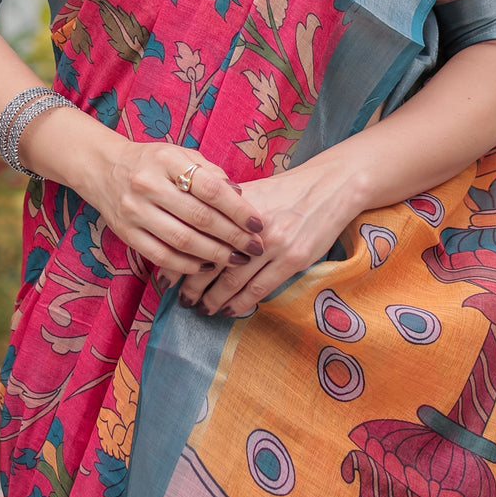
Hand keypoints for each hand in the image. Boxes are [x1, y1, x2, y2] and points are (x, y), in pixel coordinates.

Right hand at [79, 139, 265, 278]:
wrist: (104, 168)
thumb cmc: (153, 162)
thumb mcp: (180, 154)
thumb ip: (210, 172)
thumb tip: (241, 196)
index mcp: (168, 160)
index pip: (210, 188)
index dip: (238, 209)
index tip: (257, 224)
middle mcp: (149, 184)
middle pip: (199, 217)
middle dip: (232, 237)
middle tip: (254, 248)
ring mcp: (135, 211)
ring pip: (182, 240)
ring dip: (214, 254)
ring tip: (236, 260)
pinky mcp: (126, 234)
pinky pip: (161, 256)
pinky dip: (187, 265)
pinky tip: (207, 266)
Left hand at [163, 159, 359, 317]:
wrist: (330, 186)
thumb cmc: (288, 189)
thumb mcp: (253, 192)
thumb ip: (225, 210)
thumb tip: (193, 229)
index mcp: (236, 205)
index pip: (198, 236)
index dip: (179, 258)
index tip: (165, 275)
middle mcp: (251, 227)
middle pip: (211, 261)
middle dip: (192, 284)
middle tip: (179, 299)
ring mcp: (274, 245)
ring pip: (233, 280)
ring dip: (213, 299)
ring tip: (200, 308)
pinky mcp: (294, 260)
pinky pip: (260, 288)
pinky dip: (241, 303)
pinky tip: (228, 310)